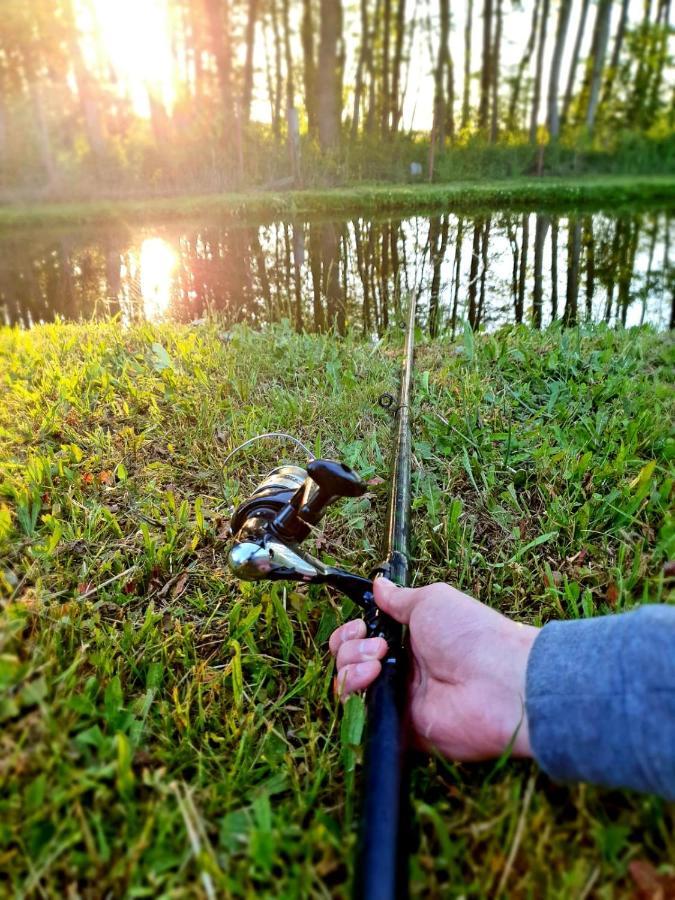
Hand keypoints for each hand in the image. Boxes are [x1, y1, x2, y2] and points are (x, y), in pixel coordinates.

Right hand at [329, 578, 538, 760]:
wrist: (499, 682)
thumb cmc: (471, 635)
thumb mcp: (432, 602)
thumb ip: (399, 599)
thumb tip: (378, 584)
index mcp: (410, 641)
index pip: (363, 638)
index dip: (352, 631)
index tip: (361, 624)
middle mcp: (402, 670)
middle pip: (348, 660)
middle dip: (349, 646)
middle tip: (378, 645)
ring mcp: (400, 699)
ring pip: (348, 685)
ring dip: (350, 665)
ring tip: (376, 661)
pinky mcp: (399, 727)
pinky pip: (362, 713)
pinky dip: (356, 691)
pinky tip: (373, 676)